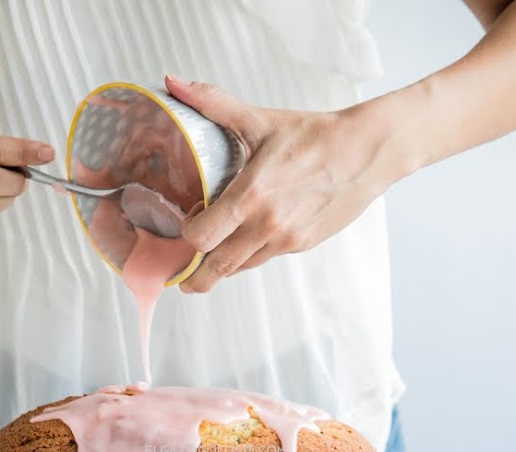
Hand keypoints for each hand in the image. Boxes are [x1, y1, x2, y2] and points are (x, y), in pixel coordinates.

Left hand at [165, 76, 406, 292]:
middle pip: (217, 267)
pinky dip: (251, 255)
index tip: (190, 221)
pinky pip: (265, 259)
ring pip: (241, 268)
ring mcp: (286, 239)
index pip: (202, 237)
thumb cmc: (315, 136)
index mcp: (252, 195)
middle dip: (196, 278)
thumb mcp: (260, 120)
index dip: (188, 235)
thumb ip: (213, 104)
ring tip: (214, 255)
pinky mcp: (302, 245)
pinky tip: (249, 238)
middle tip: (185, 279)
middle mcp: (267, 224)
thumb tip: (174, 83)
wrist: (366, 151)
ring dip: (224, 266)